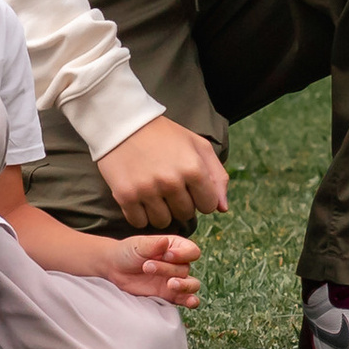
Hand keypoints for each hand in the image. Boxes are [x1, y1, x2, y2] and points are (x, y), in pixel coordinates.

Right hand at [95, 115, 228, 229]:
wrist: (125, 125)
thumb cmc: (166, 136)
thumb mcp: (198, 146)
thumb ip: (217, 176)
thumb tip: (223, 208)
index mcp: (193, 168)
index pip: (208, 206)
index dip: (201, 198)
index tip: (191, 188)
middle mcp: (171, 181)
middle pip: (186, 214)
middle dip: (181, 203)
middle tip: (170, 186)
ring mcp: (147, 190)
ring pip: (163, 222)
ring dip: (161, 211)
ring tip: (155, 192)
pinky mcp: (125, 196)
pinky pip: (139, 223)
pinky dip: (140, 214)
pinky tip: (140, 197)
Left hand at [98, 233, 202, 307]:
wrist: (114, 269)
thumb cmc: (128, 252)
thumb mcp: (139, 245)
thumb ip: (153, 245)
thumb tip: (165, 242)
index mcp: (176, 247)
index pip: (192, 251)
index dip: (183, 254)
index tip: (166, 255)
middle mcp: (178, 264)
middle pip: (185, 269)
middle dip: (168, 269)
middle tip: (146, 267)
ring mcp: (174, 280)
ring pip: (192, 285)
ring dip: (184, 286)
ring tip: (170, 284)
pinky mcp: (168, 295)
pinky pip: (184, 299)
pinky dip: (190, 301)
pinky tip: (191, 302)